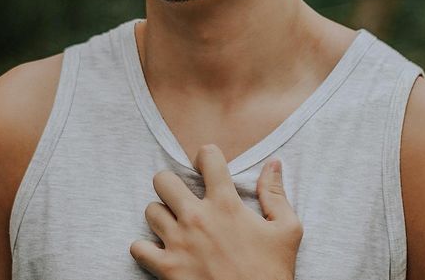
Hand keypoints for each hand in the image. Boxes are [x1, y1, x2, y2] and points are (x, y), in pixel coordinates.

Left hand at [130, 143, 301, 279]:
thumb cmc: (272, 273)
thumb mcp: (286, 230)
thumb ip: (276, 193)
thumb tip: (273, 163)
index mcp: (225, 203)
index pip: (207, 156)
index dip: (207, 157)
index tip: (208, 168)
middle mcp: (197, 218)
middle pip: (163, 180)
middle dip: (172, 184)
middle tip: (183, 197)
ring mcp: (179, 243)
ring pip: (151, 211)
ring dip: (161, 215)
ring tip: (174, 224)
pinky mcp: (167, 269)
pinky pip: (138, 248)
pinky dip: (145, 248)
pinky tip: (161, 250)